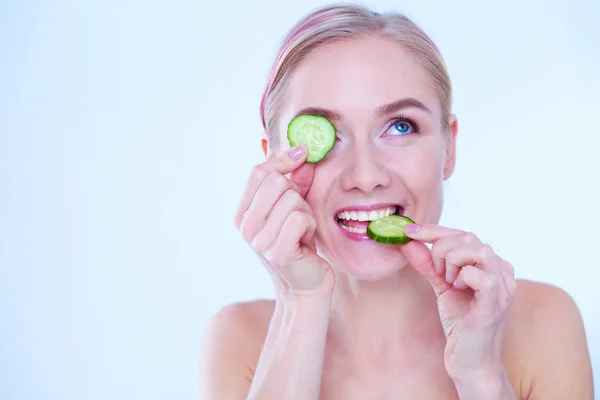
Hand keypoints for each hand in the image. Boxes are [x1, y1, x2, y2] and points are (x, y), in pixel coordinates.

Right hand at [234, 145, 333, 297]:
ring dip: (306, 212)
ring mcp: (259, 240)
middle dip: (296, 192)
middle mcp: (245, 227)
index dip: (281, 160)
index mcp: (242, 214)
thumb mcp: (292, 209)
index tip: (302, 154)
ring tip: (303, 229)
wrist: (305, 286)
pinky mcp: (278, 251)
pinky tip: (306, 240)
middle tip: (300, 213)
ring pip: (291, 199)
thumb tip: (302, 153)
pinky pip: (300, 217)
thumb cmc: (299, 244)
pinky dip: (310, 225)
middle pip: (275, 182)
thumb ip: (295, 181)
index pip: (257, 172)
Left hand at [399, 224, 515, 382]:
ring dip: (452, 261)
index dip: (434, 229)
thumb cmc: (460, 323)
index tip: (408, 230)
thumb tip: (407, 241)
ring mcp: (503, 287)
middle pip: (469, 237)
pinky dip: (463, 277)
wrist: (468, 360)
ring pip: (479, 250)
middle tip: (436, 272)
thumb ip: (427, 263)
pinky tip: (457, 289)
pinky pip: (482, 276)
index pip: (463, 234)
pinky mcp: (495, 304)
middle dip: (441, 249)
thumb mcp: (440, 285)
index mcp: (491, 264)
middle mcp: (502, 271)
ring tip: (448, 281)